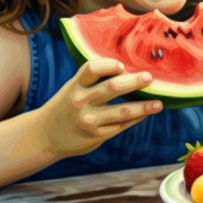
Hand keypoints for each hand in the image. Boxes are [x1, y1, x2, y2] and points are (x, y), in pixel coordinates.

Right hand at [39, 58, 161, 156]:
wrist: (44, 137)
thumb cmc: (65, 107)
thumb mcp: (71, 90)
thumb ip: (92, 82)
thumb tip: (127, 71)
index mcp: (74, 86)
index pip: (90, 69)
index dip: (108, 65)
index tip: (122, 65)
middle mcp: (80, 102)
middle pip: (111, 88)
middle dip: (134, 82)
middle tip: (149, 77)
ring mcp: (89, 121)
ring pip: (122, 112)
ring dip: (143, 107)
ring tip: (158, 104)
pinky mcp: (96, 136)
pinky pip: (121, 126)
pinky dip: (136, 119)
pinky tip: (146, 113)